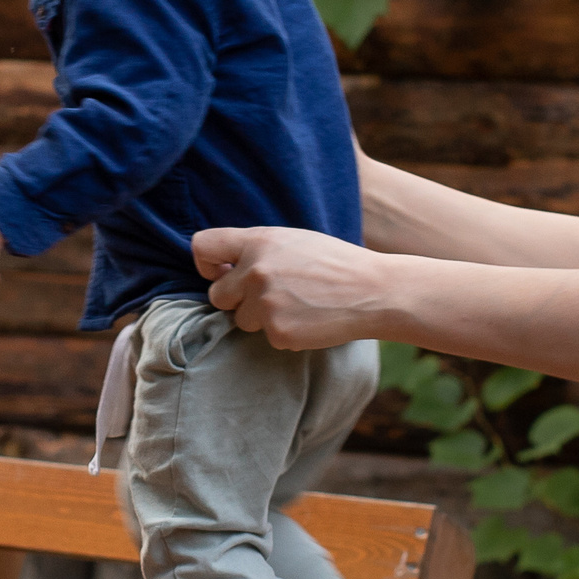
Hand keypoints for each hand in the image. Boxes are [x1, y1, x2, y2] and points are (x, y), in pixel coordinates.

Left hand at [196, 225, 390, 350]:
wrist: (376, 292)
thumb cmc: (334, 264)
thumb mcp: (293, 241)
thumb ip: (254, 250)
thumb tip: (218, 268)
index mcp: (258, 242)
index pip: (202, 246)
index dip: (206, 263)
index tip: (219, 272)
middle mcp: (256, 271)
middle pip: (217, 295)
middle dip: (236, 299)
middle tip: (270, 295)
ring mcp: (266, 304)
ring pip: (241, 319)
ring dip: (262, 317)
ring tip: (299, 303)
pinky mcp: (278, 332)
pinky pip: (266, 336)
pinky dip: (284, 332)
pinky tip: (309, 319)